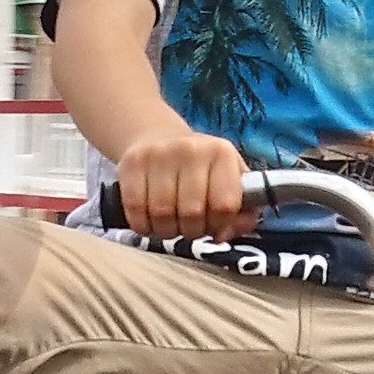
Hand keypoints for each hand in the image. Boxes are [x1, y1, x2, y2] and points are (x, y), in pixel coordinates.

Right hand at [113, 127, 254, 240]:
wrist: (159, 138)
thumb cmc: (201, 170)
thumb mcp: (230, 182)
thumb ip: (242, 213)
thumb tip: (223, 235)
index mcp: (222, 153)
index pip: (224, 205)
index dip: (218, 225)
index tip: (212, 224)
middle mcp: (192, 149)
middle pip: (191, 213)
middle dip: (191, 231)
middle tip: (189, 226)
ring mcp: (159, 153)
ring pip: (162, 214)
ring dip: (166, 231)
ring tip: (171, 224)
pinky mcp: (132, 162)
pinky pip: (135, 210)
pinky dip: (144, 225)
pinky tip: (151, 220)